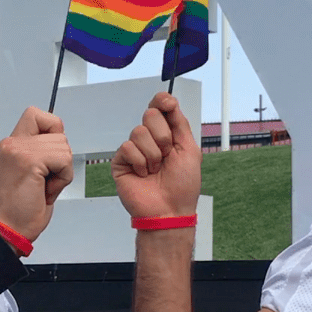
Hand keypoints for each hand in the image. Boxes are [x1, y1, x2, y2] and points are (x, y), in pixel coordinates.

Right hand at [0, 107, 73, 242]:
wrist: (11, 229)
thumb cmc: (22, 207)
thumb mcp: (31, 170)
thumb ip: (41, 150)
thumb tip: (60, 140)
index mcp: (12, 144)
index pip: (38, 115)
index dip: (52, 130)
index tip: (49, 155)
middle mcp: (12, 144)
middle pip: (58, 130)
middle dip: (61, 158)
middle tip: (44, 178)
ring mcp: (19, 150)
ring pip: (63, 146)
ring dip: (62, 171)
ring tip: (43, 185)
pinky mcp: (29, 161)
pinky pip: (64, 160)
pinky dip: (62, 179)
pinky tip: (46, 190)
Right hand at [112, 92, 201, 218]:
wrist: (169, 210)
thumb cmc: (182, 186)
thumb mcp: (190, 150)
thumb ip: (180, 123)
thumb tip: (170, 100)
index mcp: (167, 134)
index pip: (160, 107)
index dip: (162, 101)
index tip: (169, 104)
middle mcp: (150, 139)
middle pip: (150, 114)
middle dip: (163, 136)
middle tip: (167, 155)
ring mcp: (134, 150)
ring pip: (138, 132)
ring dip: (153, 154)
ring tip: (155, 170)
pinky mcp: (121, 161)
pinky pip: (128, 147)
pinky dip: (140, 162)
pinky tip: (143, 175)